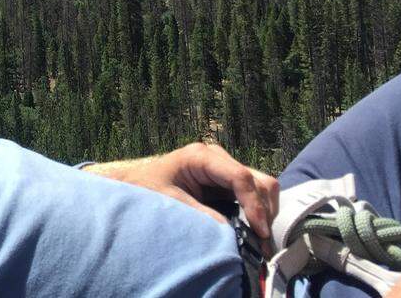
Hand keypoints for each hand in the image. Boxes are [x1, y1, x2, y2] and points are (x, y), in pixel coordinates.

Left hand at [82, 142, 278, 240]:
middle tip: (264, 243)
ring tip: (261, 241)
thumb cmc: (147, 188)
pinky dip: (258, 212)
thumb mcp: (170, 202)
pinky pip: (253, 194)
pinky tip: (255, 232)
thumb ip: (199, 214)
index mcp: (201, 156)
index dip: (254, 204)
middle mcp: (217, 158)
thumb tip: (231, 232)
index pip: (239, 176)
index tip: (260, 231)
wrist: (136, 183)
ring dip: (265, 213)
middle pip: (257, 180)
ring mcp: (224, 168)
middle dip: (264, 211)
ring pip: (261, 186)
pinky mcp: (226, 181)